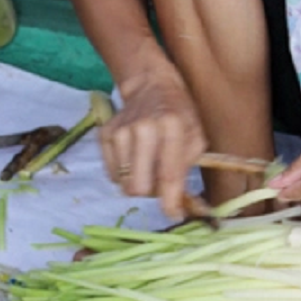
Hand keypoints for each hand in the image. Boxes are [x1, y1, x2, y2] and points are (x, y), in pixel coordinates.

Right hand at [100, 69, 207, 218]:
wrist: (151, 86)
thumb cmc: (179, 115)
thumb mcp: (196, 137)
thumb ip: (188, 171)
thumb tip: (179, 207)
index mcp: (172, 127)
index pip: (168, 175)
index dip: (170, 201)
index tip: (173, 214)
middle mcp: (143, 128)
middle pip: (139, 187)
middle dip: (151, 192)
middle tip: (159, 182)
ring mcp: (120, 131)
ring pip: (123, 183)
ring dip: (137, 181)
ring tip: (147, 165)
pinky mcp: (104, 135)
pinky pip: (111, 174)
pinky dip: (123, 173)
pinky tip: (133, 159)